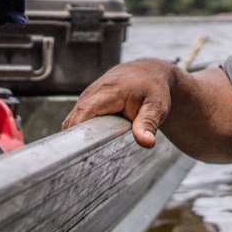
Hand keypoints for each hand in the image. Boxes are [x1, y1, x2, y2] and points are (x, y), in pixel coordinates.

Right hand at [62, 59, 177, 147]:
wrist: (149, 72)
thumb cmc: (153, 88)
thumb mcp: (157, 106)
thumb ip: (149, 124)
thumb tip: (147, 142)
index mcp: (108, 92)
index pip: (83, 113)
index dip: (76, 132)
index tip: (77, 152)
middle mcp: (92, 92)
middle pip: (73, 120)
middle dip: (77, 139)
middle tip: (88, 159)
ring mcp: (87, 96)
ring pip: (74, 121)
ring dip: (80, 136)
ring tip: (93, 152)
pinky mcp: (87, 101)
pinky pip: (78, 119)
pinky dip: (83, 130)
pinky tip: (95, 140)